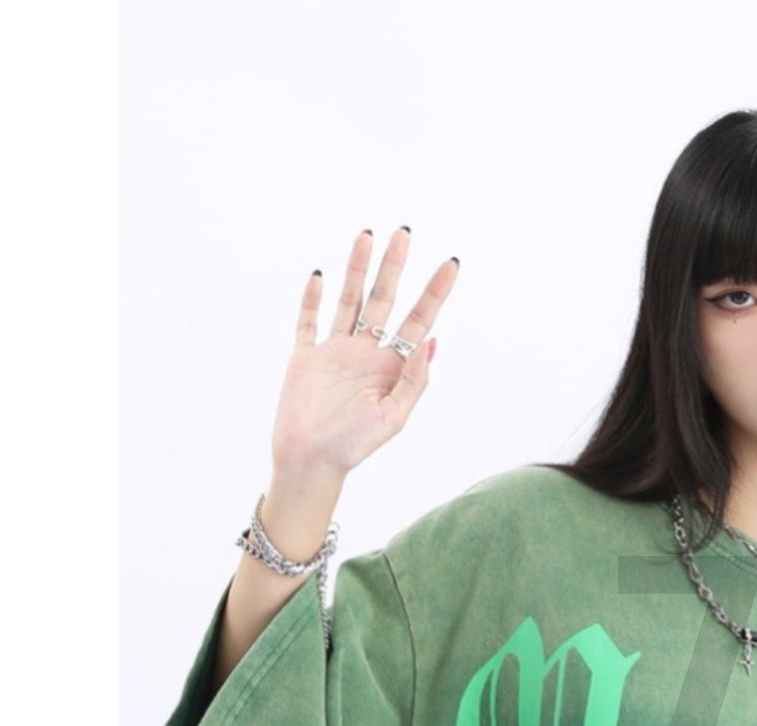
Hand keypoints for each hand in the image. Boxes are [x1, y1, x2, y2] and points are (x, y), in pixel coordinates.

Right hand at [269, 227, 458, 478]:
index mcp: (392, 366)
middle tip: (405, 232)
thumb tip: (431, 342)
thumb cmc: (355, 446)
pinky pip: (309, 322)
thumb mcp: (394, 418)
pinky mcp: (305, 356)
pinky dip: (313, 299)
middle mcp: (366, 352)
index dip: (435, 292)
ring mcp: (335, 352)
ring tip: (366, 235)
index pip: (419, 320)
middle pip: (384, 299)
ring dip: (357, 268)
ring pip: (349, 300)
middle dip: (395, 266)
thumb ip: (413, 381)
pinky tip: (321, 275)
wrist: (311, 462)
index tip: (451, 263)